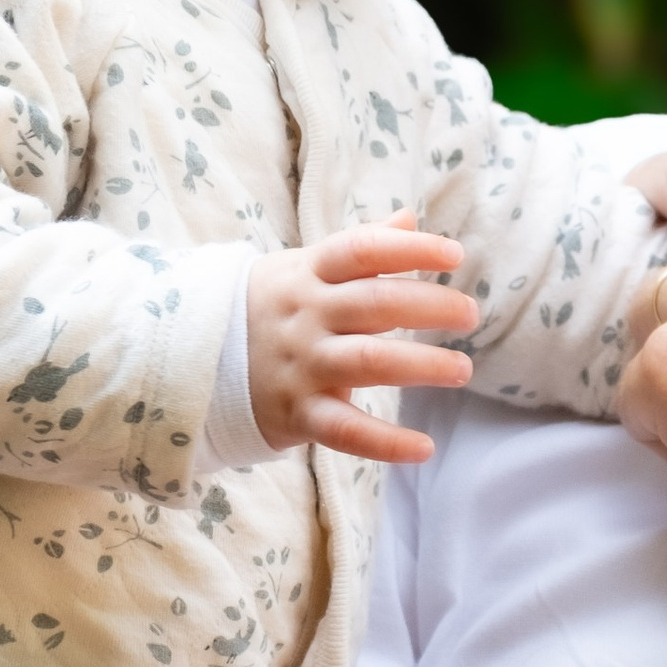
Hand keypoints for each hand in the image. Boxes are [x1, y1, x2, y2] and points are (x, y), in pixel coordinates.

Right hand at [247, 215, 479, 465]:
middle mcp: (307, 316)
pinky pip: (347, 431)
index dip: (410, 249)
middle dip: (431, 306)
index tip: (455, 254)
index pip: (362, 251)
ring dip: (423, 366)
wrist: (196, 360)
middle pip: (376, 304)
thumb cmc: (271, 309)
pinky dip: (387, 443)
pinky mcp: (299, 413)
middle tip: (470, 314)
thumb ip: (361, 247)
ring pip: (370, 362)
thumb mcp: (305, 268)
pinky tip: (425, 448)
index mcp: (310, 274)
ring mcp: (302, 365)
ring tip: (462, 369)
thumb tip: (409, 218)